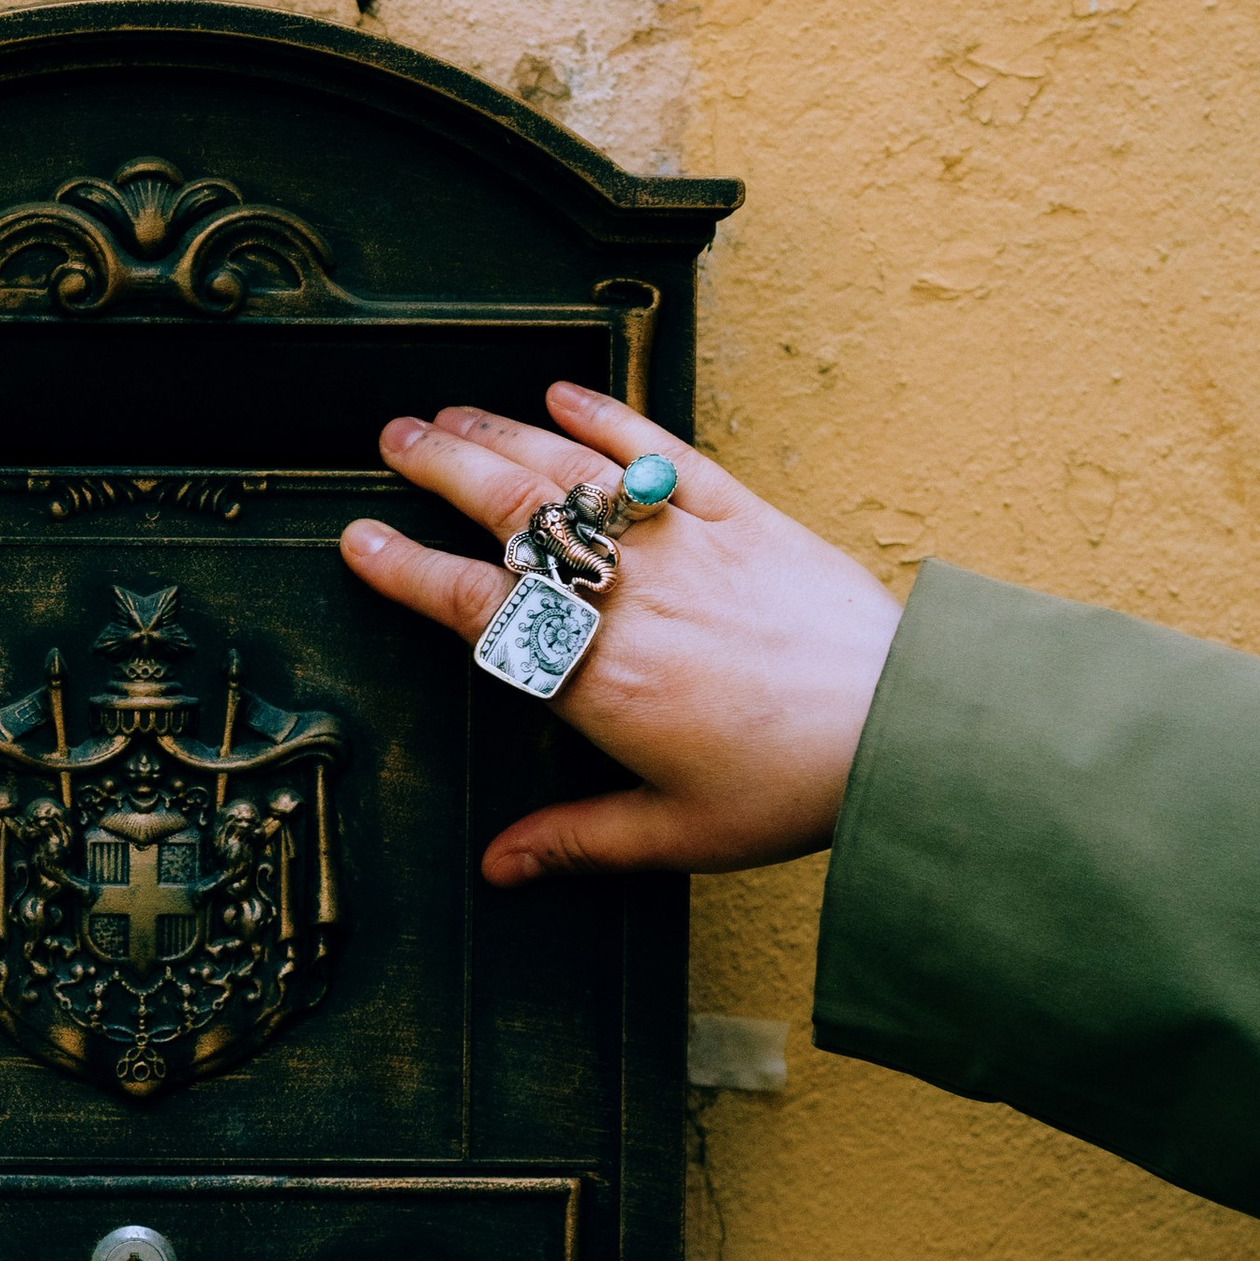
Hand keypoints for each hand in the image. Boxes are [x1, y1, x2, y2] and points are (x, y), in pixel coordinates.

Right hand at [339, 382, 899, 880]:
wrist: (901, 728)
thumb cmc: (794, 786)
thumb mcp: (675, 832)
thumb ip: (577, 839)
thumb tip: (499, 867)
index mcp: (595, 678)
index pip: (474, 607)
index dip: (406, 570)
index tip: (358, 541)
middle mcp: (626, 596)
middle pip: (511, 510)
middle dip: (440, 467)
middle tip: (392, 439)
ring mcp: (683, 544)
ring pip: (572, 470)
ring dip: (502, 433)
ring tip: (451, 414)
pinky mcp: (742, 515)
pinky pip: (659, 451)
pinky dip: (607, 416)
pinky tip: (564, 393)